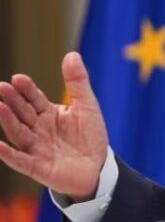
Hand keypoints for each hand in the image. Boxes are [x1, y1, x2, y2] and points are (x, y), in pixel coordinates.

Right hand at [0, 52, 108, 201]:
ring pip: (19, 133)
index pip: (34, 98)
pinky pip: (21, 161)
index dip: (26, 89)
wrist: (98, 166)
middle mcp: (38, 130)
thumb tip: (72, 54)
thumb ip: (78, 82)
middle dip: (12, 101)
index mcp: (48, 114)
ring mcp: (36, 148)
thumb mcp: (86, 105)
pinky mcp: (38, 167)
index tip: (18, 78)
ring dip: (8, 121)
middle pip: (23, 113)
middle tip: (1, 87)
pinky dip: (9, 154)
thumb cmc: (90, 136)